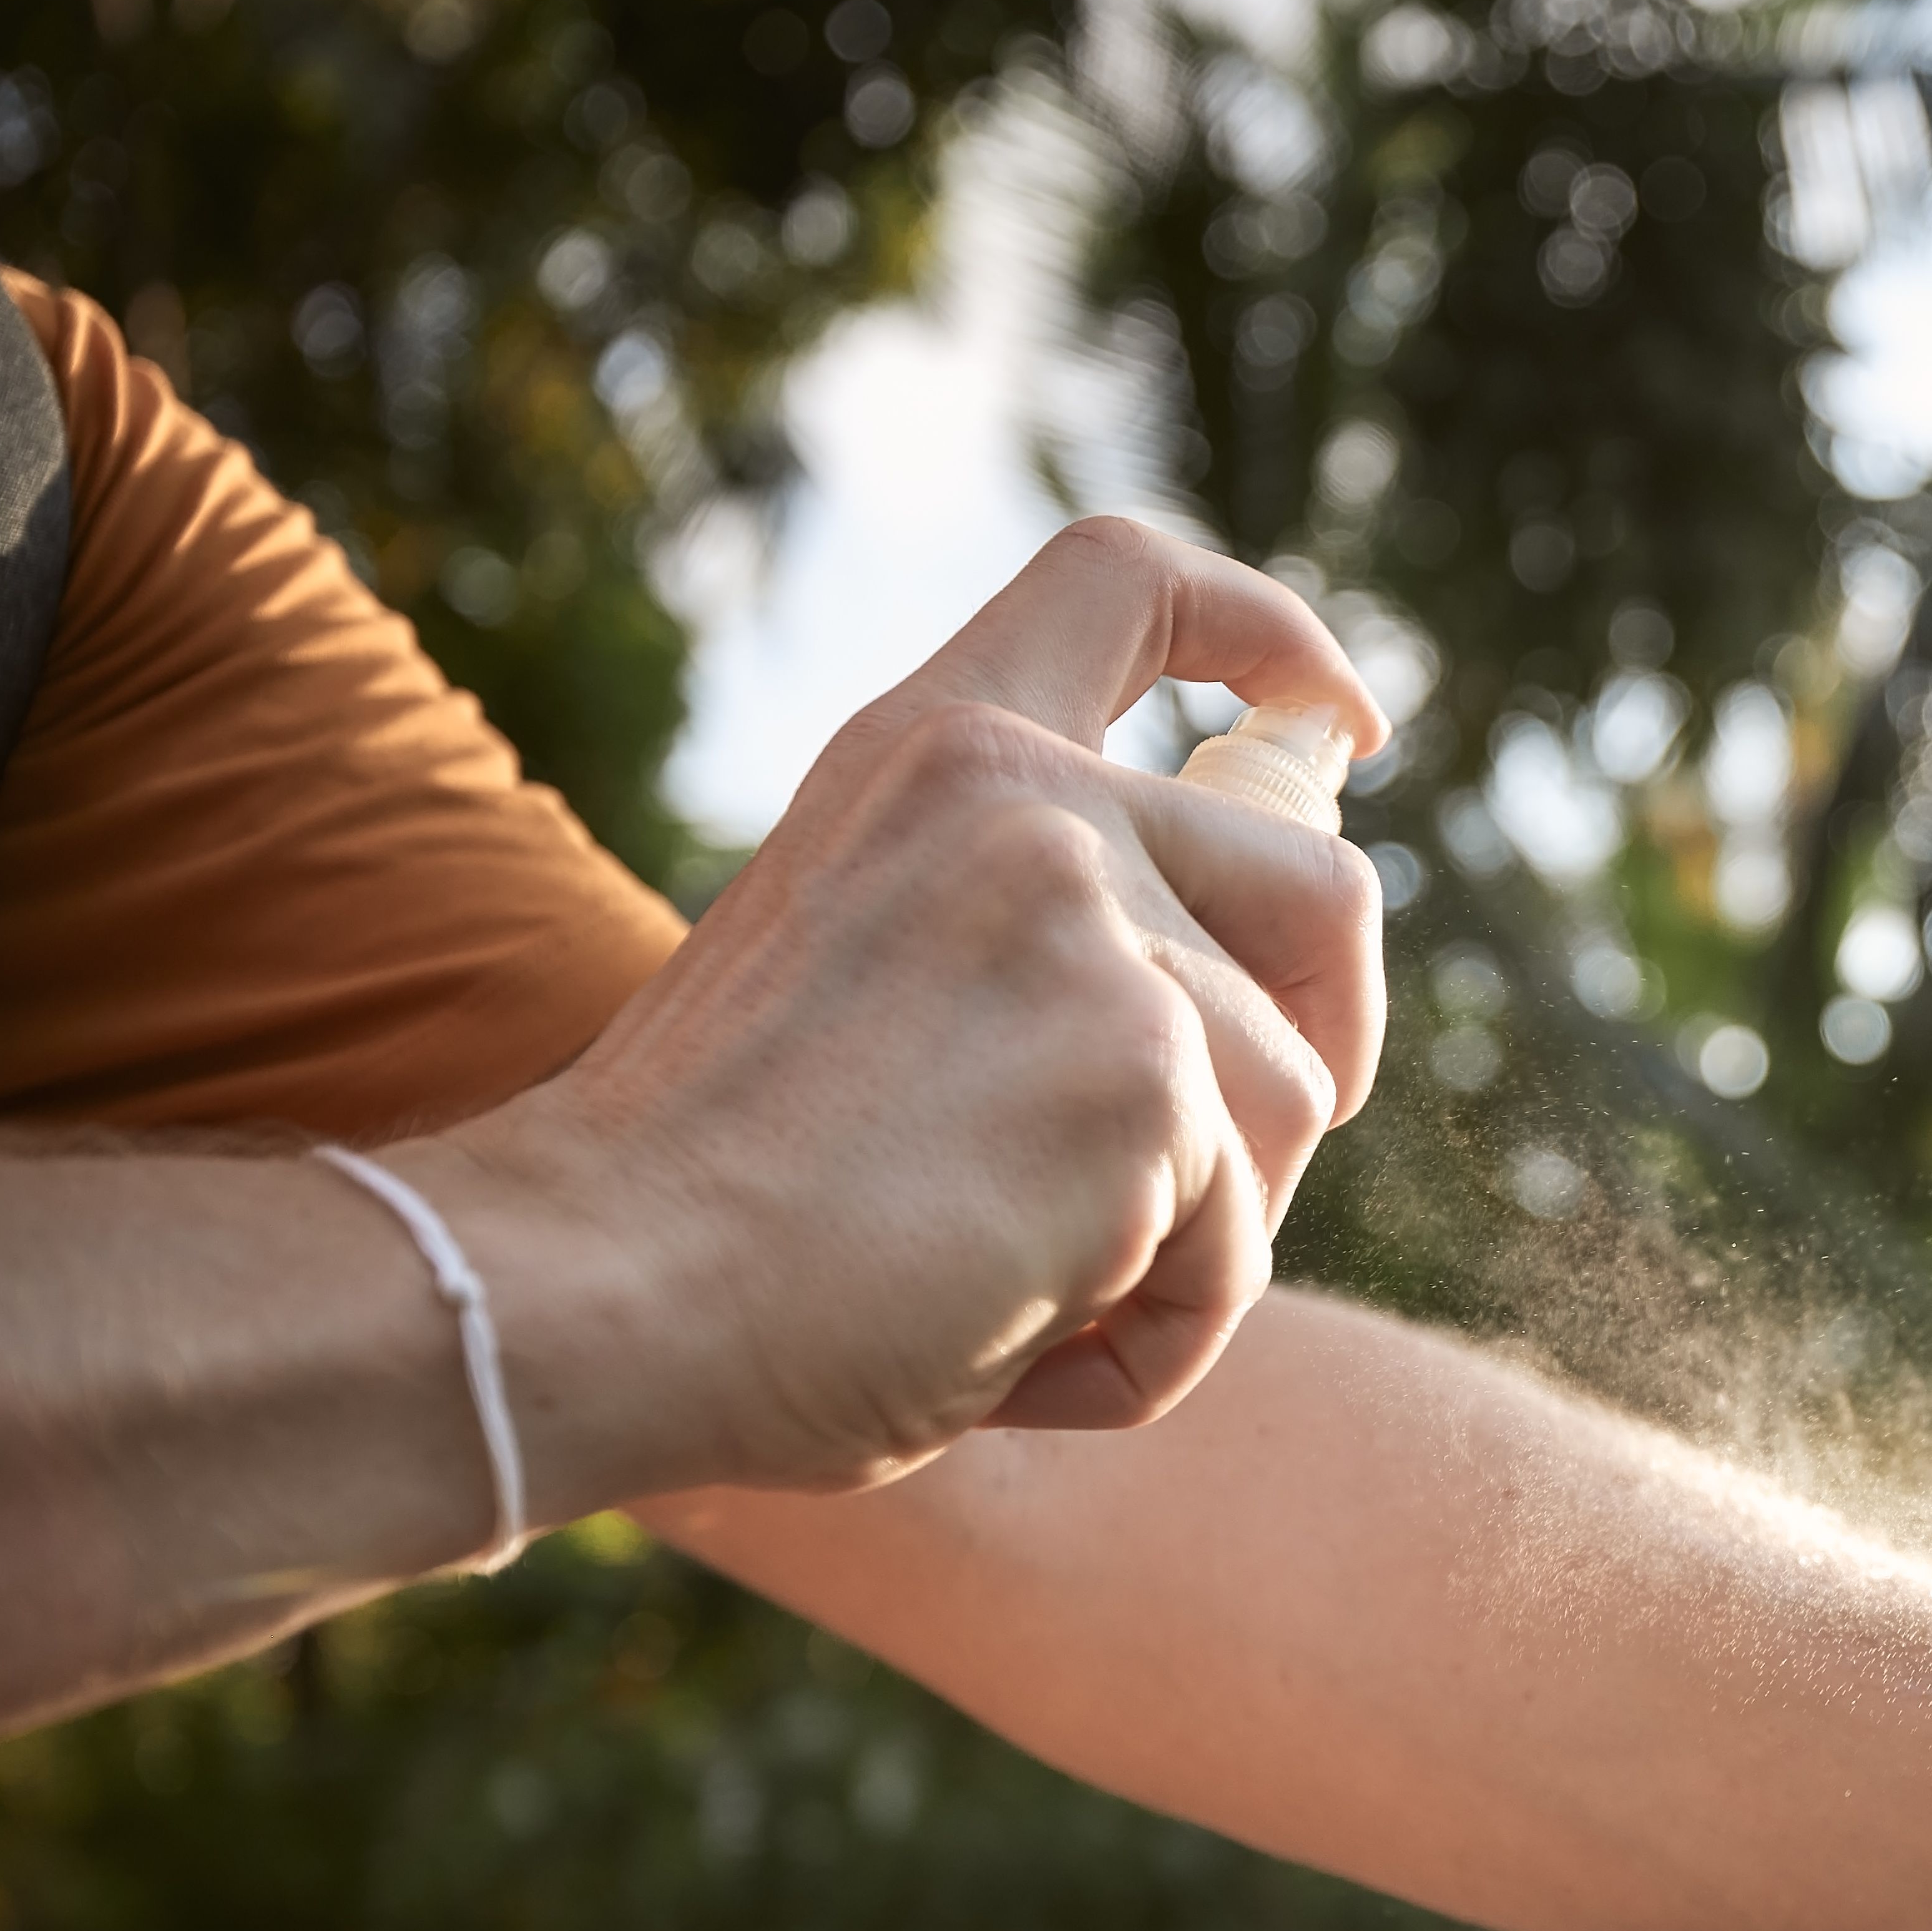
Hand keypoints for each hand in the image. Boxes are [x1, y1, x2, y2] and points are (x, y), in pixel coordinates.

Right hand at [399, 518, 1390, 1508]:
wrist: (595, 1291)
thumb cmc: (708, 1192)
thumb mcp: (869, 966)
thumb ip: (1025, 927)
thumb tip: (1239, 988)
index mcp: (935, 752)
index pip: (1126, 581)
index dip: (1272, 640)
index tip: (1336, 720)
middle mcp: (1030, 805)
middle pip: (1324, 892)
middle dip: (1329, 1041)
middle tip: (1232, 1170)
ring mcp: (1101, 932)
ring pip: (1293, 1104)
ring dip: (1195, 1238)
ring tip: (1013, 1291)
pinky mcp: (1150, 1081)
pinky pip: (1238, 1253)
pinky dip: (1151, 1340)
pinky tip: (1006, 1349)